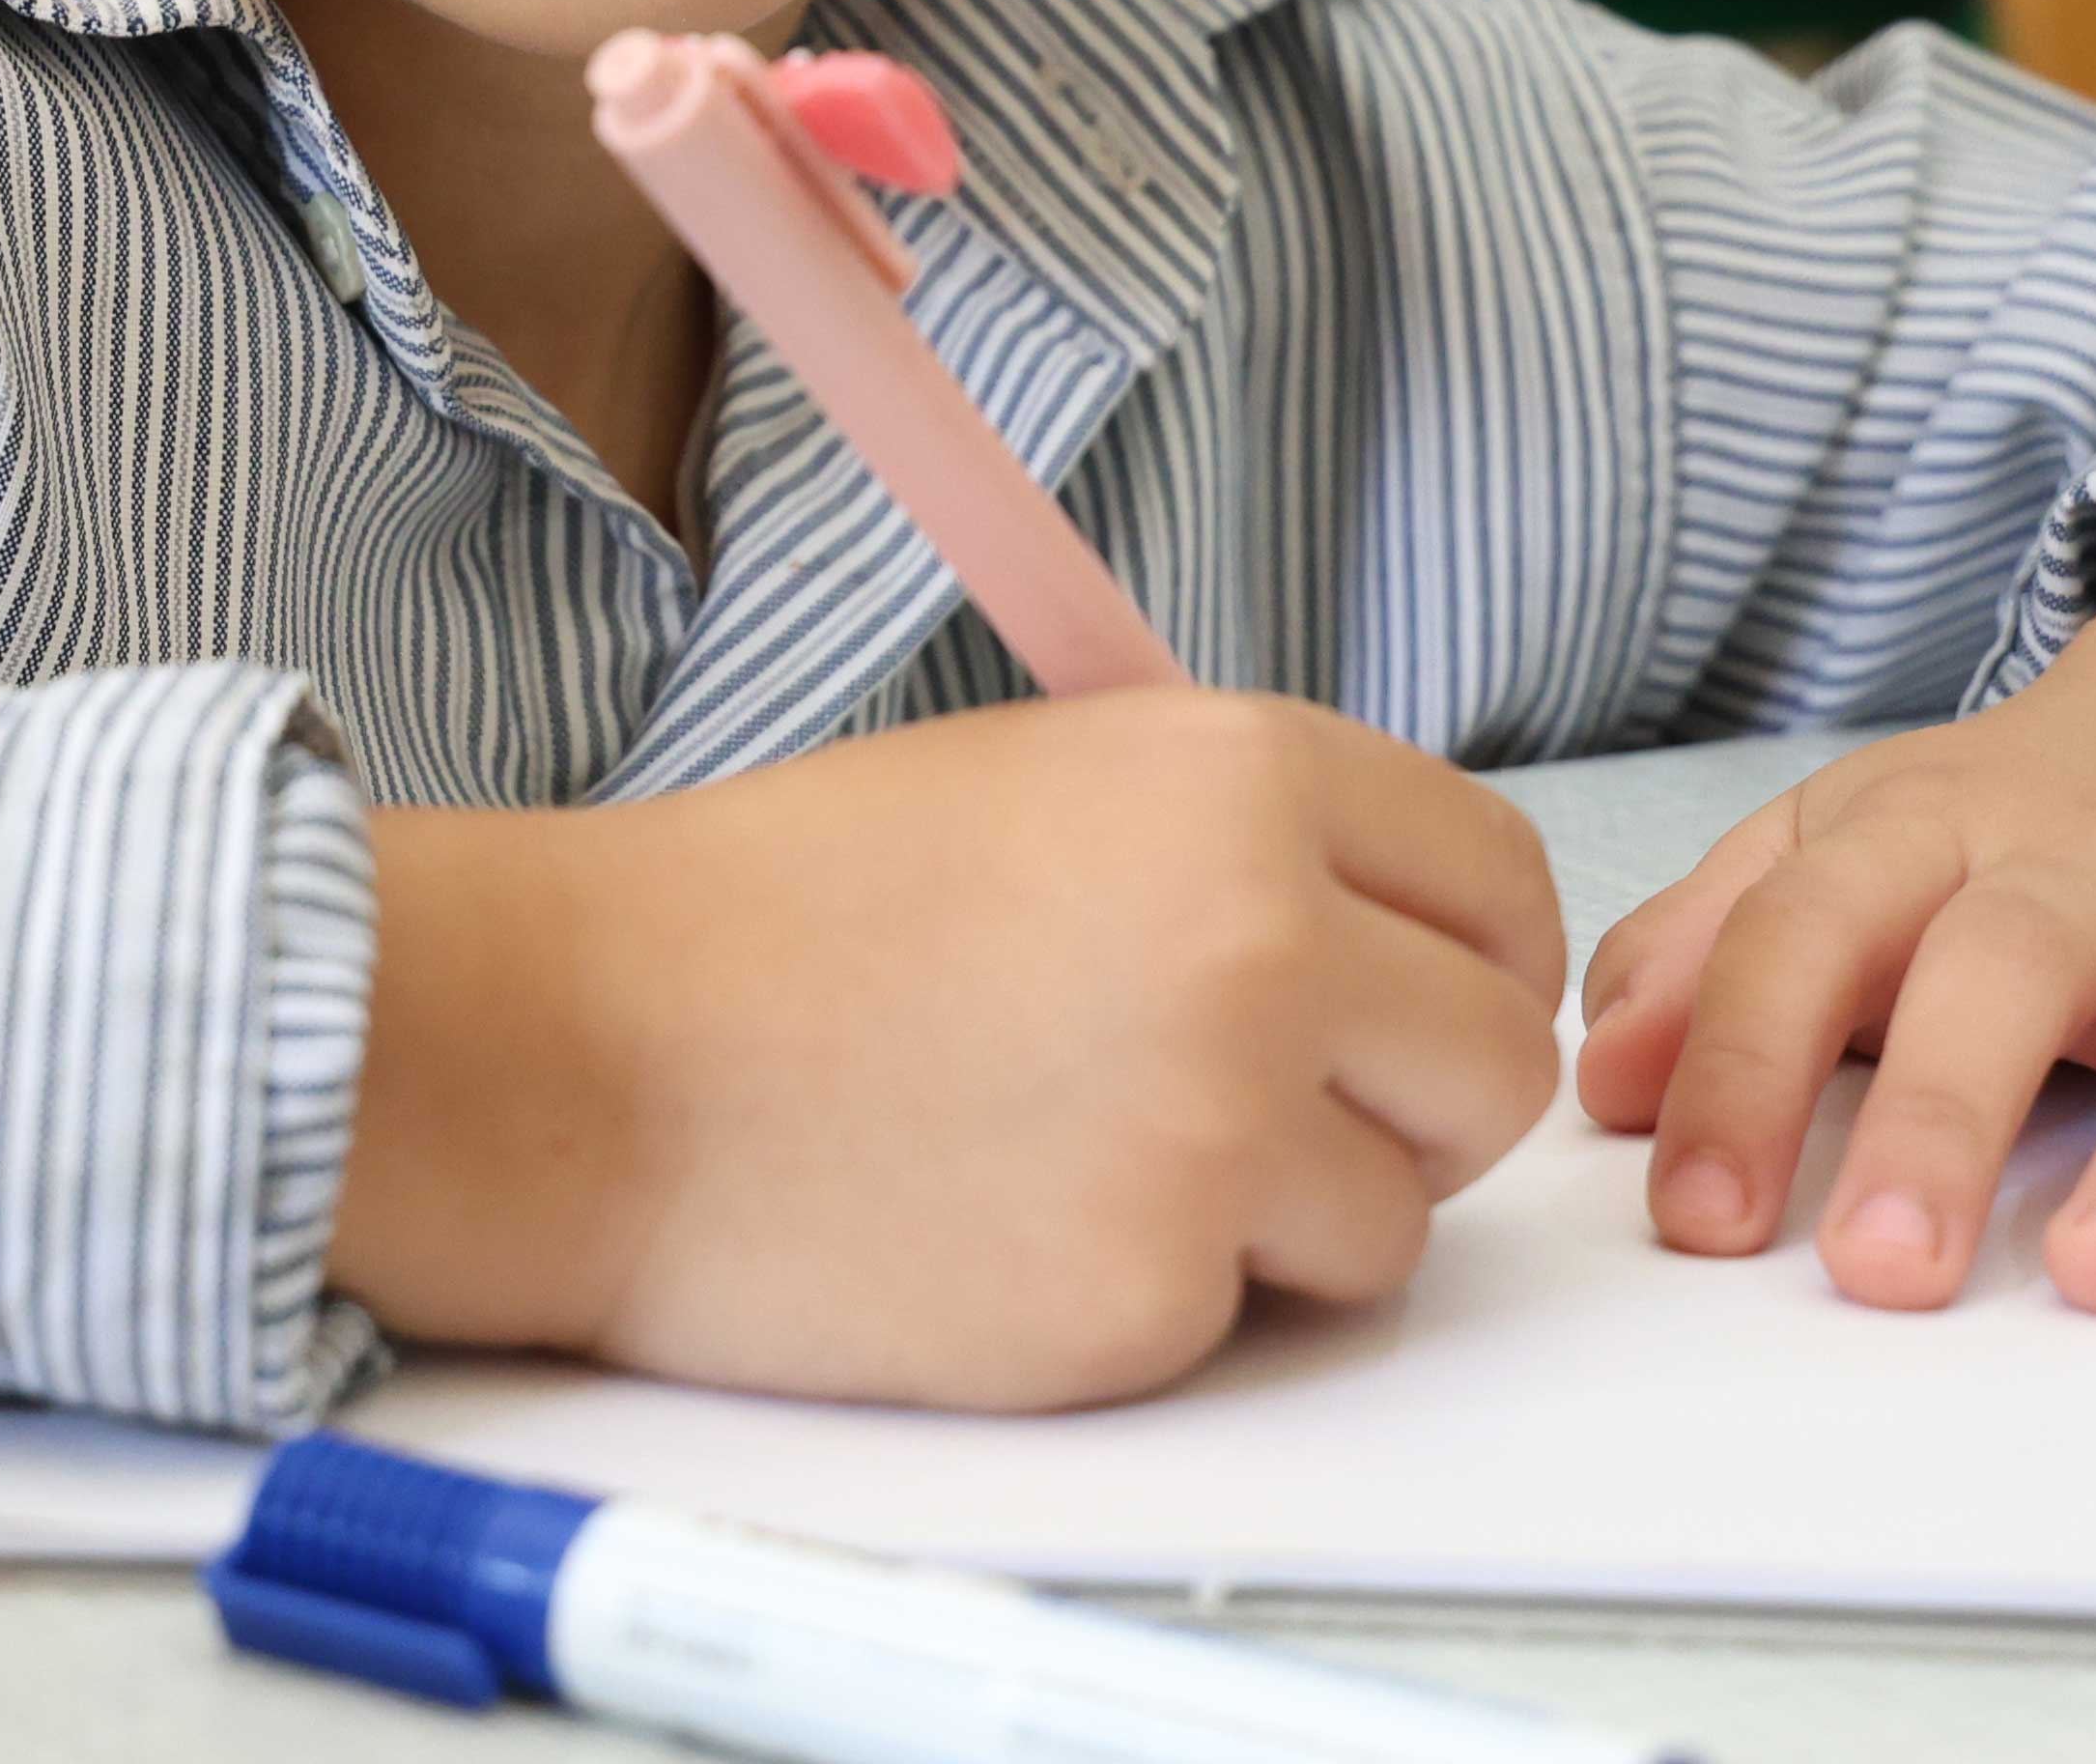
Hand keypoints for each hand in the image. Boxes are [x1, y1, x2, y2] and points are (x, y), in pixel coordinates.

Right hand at [338, 691, 1567, 1409]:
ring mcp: (1214, 1126)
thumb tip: (1384, 933)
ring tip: (1096, 1163)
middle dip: (1407, 1110)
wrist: (593, 1054)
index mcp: (1237, 775)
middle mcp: (1261, 937)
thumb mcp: (1039, 777)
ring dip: (1284, 1224)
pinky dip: (1156, 1301)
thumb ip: (1235, 838)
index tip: (1413, 1006)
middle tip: (1278, 1120)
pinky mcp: (1147, 1295)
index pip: (1502, 884)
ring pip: (1390, 1223)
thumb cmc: (779, 913)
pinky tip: (1013, 1231)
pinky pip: (1242, 1321)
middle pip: (1492, 1070)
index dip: (1468, 959)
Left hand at [1573, 569, 2095, 1318]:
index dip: (1741, 1068)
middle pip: (2004, 967)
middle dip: (1935, 1115)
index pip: (1811, 938)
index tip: (1694, 1218)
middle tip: (1881, 1269)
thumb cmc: (2031, 822)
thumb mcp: (1853, 848)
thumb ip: (1723, 948)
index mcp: (1934, 826)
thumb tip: (1605, 1076)